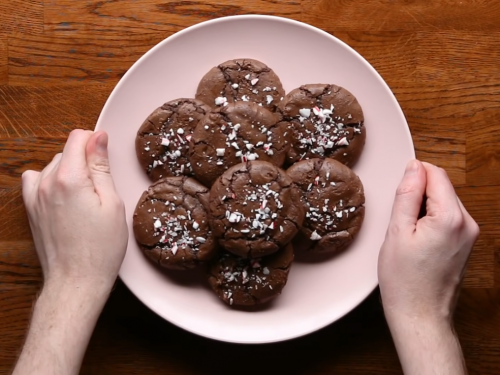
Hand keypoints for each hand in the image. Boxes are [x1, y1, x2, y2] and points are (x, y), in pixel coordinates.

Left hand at [21, 129, 127, 289]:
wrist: (76, 280)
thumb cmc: (100, 248)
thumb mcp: (112, 204)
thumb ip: (102, 167)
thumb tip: (98, 138)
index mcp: (70, 178)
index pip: (78, 138)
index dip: (95, 142)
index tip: (105, 157)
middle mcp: (46, 183)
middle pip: (66, 151)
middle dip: (85, 160)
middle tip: (101, 186)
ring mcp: (34, 197)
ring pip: (52, 164)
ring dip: (69, 170)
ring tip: (85, 195)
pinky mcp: (30, 209)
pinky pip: (36, 180)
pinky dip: (50, 180)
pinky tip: (64, 195)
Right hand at [378, 160, 478, 324]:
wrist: (420, 315)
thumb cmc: (405, 281)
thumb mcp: (397, 232)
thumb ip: (407, 195)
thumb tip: (414, 167)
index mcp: (451, 218)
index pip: (435, 174)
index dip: (413, 177)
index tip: (399, 196)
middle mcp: (467, 224)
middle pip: (441, 187)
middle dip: (418, 195)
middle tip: (401, 223)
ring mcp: (469, 235)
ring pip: (443, 202)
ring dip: (423, 209)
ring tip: (409, 235)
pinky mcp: (466, 243)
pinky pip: (447, 218)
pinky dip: (430, 221)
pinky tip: (418, 242)